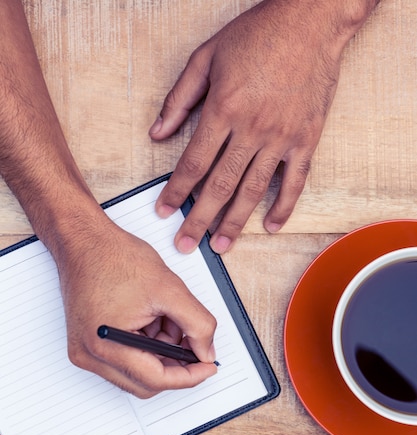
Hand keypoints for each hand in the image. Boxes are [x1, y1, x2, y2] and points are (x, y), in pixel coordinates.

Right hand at [54, 214, 217, 397]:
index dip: (189, 376)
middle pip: (146, 383)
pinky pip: (125, 360)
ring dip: (160, 353)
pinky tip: (151, 320)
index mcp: (106, 345)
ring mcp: (85, 352)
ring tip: (166, 318)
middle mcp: (89, 355)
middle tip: (194, 342)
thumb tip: (206, 351)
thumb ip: (198, 324)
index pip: (155, 380)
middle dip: (174, 362)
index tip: (208, 367)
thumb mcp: (170, 289)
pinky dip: (146, 346)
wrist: (84, 242)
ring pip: (137, 373)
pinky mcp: (87, 344)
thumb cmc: (114, 257)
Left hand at [150, 0, 372, 252]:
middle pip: (220, 186)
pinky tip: (269, 226)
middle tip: (186, 245)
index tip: (164, 212)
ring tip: (220, 246)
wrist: (310, 20)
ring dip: (235, 223)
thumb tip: (157, 133)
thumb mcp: (206, 57)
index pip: (193, 163)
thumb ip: (179, 99)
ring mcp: (282, 138)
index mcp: (223, 109)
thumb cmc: (257, 35)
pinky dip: (283, 207)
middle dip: (199, 220)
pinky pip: (294, 182)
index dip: (175, 192)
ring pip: (253, 191)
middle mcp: (251, 129)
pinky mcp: (306, 140)